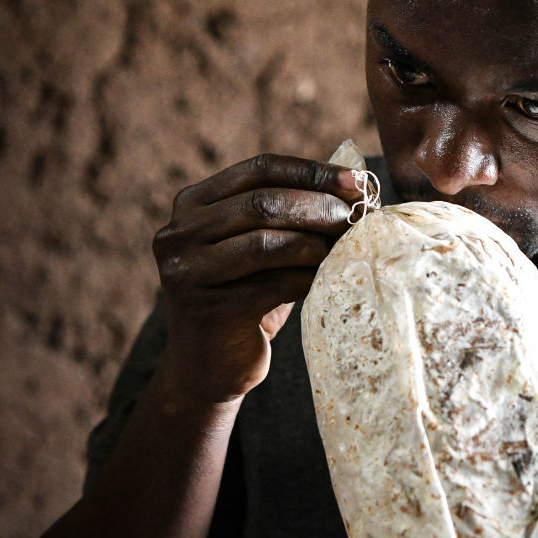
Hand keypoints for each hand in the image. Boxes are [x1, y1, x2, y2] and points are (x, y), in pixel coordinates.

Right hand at [152, 153, 359, 402]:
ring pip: (267, 242)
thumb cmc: (245, 297)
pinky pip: (274, 283)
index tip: (357, 181)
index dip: (312, 171)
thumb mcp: (258, 246)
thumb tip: (354, 184)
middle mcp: (178, 233)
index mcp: (191, 204)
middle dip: (319, 206)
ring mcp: (187, 272)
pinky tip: (331, 278)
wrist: (208, 368)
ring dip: (317, 242)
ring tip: (348, 246)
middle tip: (358, 216)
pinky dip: (310, 277)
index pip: (258, 169)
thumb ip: (287, 212)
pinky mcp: (209, 310)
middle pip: (263, 203)